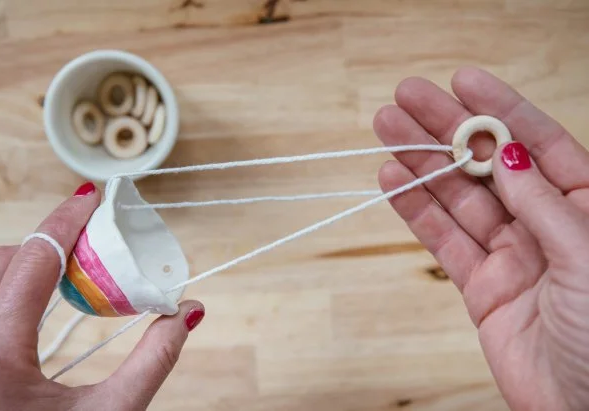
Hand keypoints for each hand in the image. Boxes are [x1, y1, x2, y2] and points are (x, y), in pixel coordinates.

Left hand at [0, 183, 204, 410]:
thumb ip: (155, 361)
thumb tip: (190, 314)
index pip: (35, 260)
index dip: (67, 221)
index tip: (91, 198)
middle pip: (2, 262)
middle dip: (48, 243)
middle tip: (93, 244)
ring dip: (27, 267)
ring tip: (71, 275)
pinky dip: (9, 293)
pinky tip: (41, 307)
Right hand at [375, 67, 588, 410]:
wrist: (583, 410)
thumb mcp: (586, 255)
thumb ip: (542, 204)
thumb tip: (505, 155)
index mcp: (586, 207)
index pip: (538, 144)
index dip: (499, 110)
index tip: (461, 81)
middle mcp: (545, 224)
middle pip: (486, 165)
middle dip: (445, 130)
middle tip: (404, 99)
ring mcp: (510, 255)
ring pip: (458, 199)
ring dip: (421, 165)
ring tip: (386, 132)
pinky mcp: (480, 287)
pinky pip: (443, 241)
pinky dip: (417, 212)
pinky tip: (393, 182)